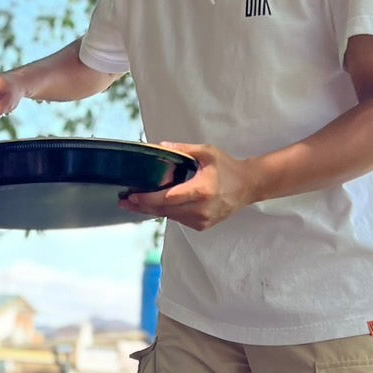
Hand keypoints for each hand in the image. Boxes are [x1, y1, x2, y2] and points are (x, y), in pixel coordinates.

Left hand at [118, 142, 259, 230]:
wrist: (248, 186)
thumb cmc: (228, 168)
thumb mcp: (207, 152)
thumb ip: (183, 150)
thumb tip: (159, 146)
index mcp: (202, 190)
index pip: (168, 198)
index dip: (147, 200)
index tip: (131, 196)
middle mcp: (201, 209)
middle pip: (164, 211)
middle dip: (142, 207)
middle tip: (124, 201)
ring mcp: (202, 220)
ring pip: (170, 217)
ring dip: (153, 211)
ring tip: (135, 203)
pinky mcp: (202, 226)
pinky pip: (179, 220)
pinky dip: (167, 213)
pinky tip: (157, 206)